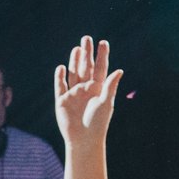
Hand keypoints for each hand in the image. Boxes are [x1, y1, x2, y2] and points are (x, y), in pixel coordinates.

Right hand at [51, 36, 123, 150]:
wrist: (83, 139)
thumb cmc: (98, 123)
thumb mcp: (106, 103)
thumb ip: (110, 86)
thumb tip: (119, 70)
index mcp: (98, 89)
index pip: (100, 68)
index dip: (102, 56)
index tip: (103, 43)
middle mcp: (86, 89)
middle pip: (86, 67)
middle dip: (86, 53)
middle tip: (86, 38)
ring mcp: (73, 94)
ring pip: (74, 73)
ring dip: (75, 61)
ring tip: (77, 48)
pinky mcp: (62, 101)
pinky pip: (60, 86)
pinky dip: (60, 77)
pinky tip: (62, 67)